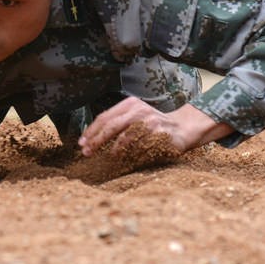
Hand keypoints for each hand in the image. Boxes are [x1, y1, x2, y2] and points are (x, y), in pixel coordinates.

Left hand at [77, 98, 232, 156]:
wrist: (183, 127)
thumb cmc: (154, 125)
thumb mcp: (134, 117)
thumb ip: (117, 123)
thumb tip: (91, 139)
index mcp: (130, 104)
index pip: (105, 116)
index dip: (91, 130)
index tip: (81, 143)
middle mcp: (139, 110)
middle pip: (111, 125)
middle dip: (96, 140)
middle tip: (86, 151)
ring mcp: (150, 121)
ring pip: (124, 136)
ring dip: (111, 149)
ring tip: (102, 157)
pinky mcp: (159, 133)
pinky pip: (140, 146)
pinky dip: (129, 154)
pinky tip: (122, 159)